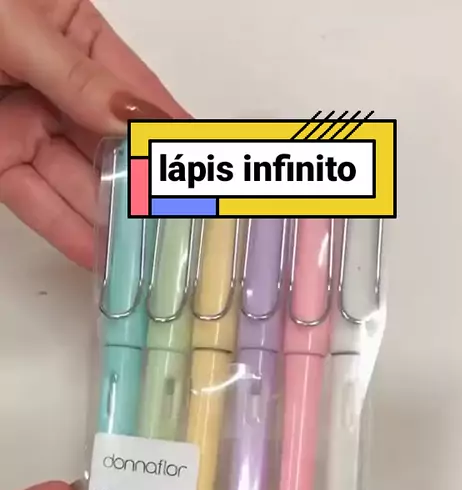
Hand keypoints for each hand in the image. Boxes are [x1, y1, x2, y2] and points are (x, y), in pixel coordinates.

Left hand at [0, 0, 187, 267]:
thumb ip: (78, 79)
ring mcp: (25, 123)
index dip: (171, 133)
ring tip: (148, 252)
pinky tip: (98, 252)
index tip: (205, 170)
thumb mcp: (18, 28)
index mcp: (72, 32)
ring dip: (111, 218)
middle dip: (145, 188)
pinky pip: (38, 199)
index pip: (137, 92)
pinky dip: (66, 228)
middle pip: (112, 147)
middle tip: (180, 225)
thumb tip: (137, 120)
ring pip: (79, 180)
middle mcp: (55, 83)